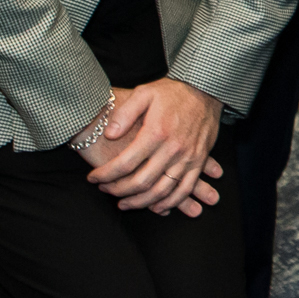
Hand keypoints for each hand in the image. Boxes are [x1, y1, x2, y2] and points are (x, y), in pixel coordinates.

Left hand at [80, 78, 225, 214]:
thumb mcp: (144, 93)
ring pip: (161, 191)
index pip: (125, 163)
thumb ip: (125, 113)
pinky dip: (170, 203)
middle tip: (105, 191)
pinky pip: (184, 189)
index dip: (105, 175)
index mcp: (156, 133)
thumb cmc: (172, 92)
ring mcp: (187, 157)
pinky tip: (156, 207)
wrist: (205, 90)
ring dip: (141, 202)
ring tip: (124, 204)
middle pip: (141, 182)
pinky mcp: (198, 161)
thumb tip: (109, 134)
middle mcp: (172, 149)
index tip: (93, 178)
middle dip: (118, 191)